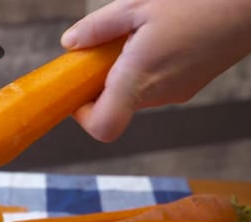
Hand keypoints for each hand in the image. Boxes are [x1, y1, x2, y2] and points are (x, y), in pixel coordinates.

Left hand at [61, 0, 250, 141]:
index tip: (77, 92)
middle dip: (99, 84)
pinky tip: (153, 43)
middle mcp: (158, 95)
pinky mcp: (187, 87)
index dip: (83, 115)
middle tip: (101, 54)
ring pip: (133, 96)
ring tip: (131, 41)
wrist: (248, 6)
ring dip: (122, 76)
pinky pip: (153, 88)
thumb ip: (98, 28)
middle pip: (114, 107)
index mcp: (140, 78)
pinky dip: (143, 72)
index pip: (103, 126)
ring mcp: (175, 94)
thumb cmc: (198, 2)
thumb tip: (71, 42)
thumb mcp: (136, 6)